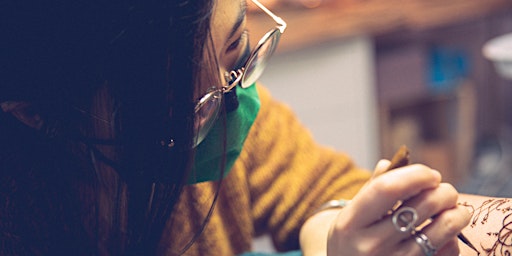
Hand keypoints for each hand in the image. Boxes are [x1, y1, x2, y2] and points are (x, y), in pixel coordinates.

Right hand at [325, 160, 470, 254]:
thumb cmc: (353, 239)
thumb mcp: (353, 214)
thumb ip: (374, 186)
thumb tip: (397, 161)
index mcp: (351, 222)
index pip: (388, 188)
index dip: (416, 175)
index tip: (430, 175)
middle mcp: (371, 245)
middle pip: (423, 206)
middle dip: (444, 192)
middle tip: (445, 191)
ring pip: (442, 229)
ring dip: (457, 213)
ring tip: (455, 209)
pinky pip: (447, 251)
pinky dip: (452, 239)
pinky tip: (445, 235)